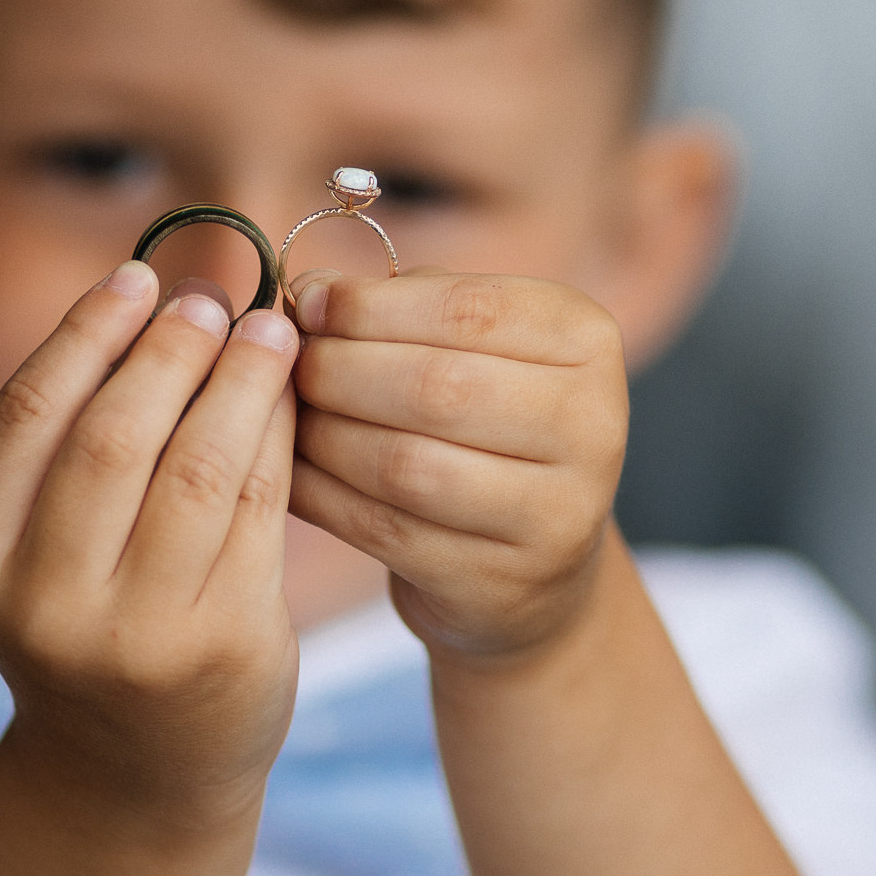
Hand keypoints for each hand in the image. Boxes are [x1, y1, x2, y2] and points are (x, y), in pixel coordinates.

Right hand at [0, 263, 302, 822]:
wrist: (136, 778)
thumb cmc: (94, 633)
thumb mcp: (40, 556)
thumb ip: (70, 449)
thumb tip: (151, 297)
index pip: (29, 414)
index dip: (87, 332)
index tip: (138, 277)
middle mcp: (44, 601)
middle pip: (114, 434)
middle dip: (170, 349)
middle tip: (211, 298)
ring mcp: (134, 632)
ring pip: (197, 466)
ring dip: (239, 381)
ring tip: (266, 332)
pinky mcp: (222, 645)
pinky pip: (258, 511)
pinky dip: (276, 440)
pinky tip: (289, 401)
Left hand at [287, 269, 627, 662]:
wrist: (536, 568)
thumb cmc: (487, 427)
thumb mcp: (473, 348)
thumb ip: (401, 307)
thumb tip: (307, 293)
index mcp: (587, 342)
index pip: (468, 310)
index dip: (369, 305)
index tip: (304, 303)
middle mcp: (592, 426)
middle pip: (436, 386)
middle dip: (336, 370)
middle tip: (286, 366)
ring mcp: (557, 514)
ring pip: (405, 465)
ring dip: (323, 436)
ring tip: (284, 417)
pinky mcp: (503, 582)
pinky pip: (385, 530)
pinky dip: (322, 496)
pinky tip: (291, 472)